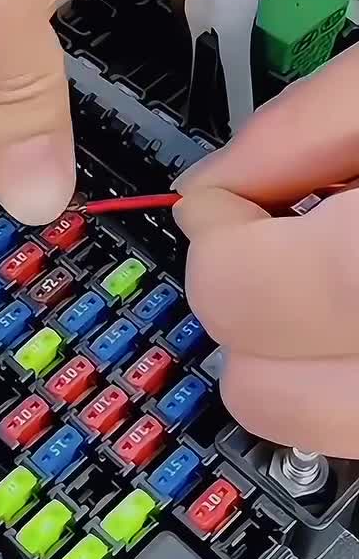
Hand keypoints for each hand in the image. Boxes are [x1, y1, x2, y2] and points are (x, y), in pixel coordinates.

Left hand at [175, 45, 358, 456]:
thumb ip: (305, 124)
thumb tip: (216, 181)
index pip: (247, 295)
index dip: (213, 240)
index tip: (223, 202)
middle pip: (267, 393)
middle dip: (237, 314)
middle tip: (270, 247)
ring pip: (318, 434)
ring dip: (289, 359)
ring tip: (324, 276)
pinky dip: (341, 372)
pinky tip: (354, 306)